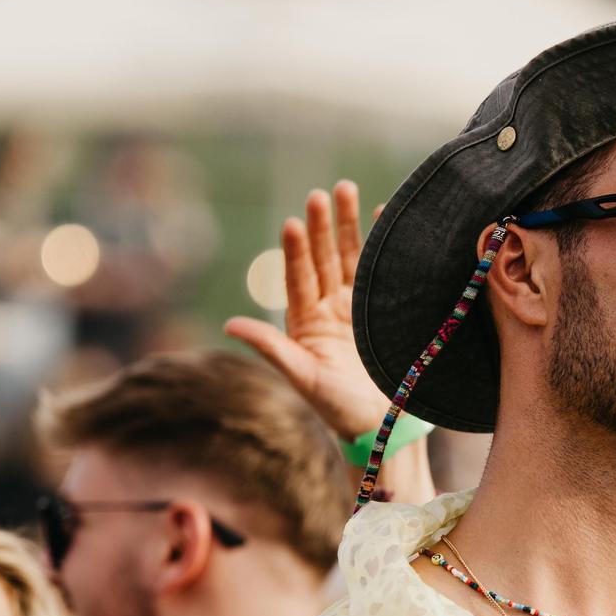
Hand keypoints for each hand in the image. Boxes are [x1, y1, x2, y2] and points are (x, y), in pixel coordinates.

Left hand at [225, 181, 384, 445]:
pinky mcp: (385, 309)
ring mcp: (356, 305)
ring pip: (349, 256)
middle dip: (322, 226)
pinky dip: (383, 243)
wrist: (385, 427)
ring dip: (348, 224)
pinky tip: (385, 213)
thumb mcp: (304, 379)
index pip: (298, 277)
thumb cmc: (341, 411)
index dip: (296, 251)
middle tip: (320, 195)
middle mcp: (328, 307)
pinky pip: (381, 268)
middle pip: (323, 257)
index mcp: (305, 323)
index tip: (293, 223)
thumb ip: (272, 348)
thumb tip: (230, 324)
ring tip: (345, 188)